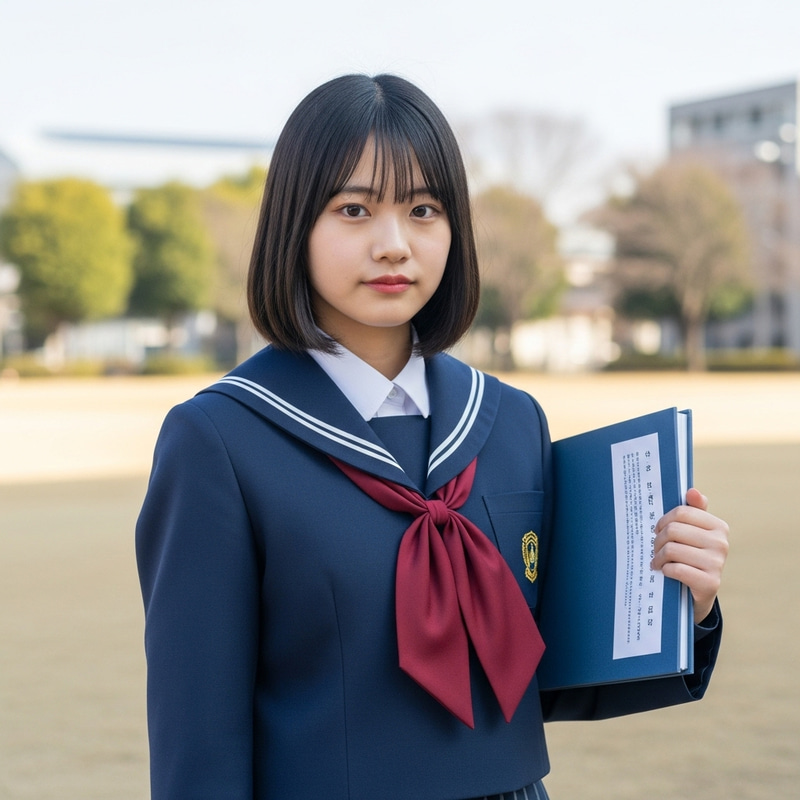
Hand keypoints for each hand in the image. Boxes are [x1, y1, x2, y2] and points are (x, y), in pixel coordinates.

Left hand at [651, 488, 728, 623]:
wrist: (697, 593)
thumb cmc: (691, 556)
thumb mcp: (692, 533)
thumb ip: (693, 510)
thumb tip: (693, 491)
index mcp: (718, 526)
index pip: (682, 512)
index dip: (663, 520)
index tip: (657, 529)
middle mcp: (721, 543)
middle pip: (673, 530)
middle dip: (658, 540)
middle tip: (655, 548)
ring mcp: (717, 563)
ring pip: (672, 549)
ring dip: (658, 557)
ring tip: (658, 561)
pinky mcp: (710, 583)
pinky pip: (676, 569)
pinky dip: (665, 570)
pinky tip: (665, 572)